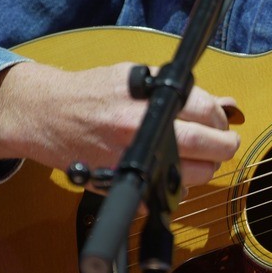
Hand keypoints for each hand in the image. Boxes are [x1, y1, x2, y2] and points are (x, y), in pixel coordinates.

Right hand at [0, 62, 241, 185]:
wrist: (47, 115)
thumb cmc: (92, 93)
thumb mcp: (135, 76)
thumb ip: (178, 90)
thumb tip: (223, 104)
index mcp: (146, 100)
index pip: (206, 111)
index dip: (220, 118)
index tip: (221, 121)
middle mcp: (140, 130)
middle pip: (208, 147)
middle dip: (224, 146)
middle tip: (223, 144)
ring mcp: (131, 161)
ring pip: (192, 176)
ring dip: (202, 168)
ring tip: (194, 157)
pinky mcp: (121, 186)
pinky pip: (164, 196)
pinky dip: (171, 186)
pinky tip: (164, 170)